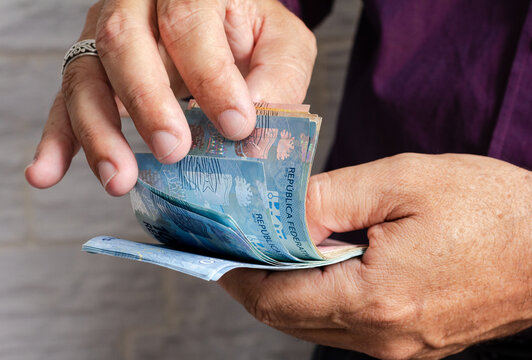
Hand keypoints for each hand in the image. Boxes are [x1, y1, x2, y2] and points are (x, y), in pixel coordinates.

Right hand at [25, 0, 315, 195]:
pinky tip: (47, 173)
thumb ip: (277, 75)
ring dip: (99, 132)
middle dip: (148, 102)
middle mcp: (139, 5)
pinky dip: (57, 140)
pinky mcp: (93, 68)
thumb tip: (255, 124)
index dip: (211, 77)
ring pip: (85, 75)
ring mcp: (106, 33)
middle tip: (174, 151)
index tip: (236, 126)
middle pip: (124, 42)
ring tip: (119, 178)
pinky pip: (65, 100)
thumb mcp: (280, 43)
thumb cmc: (250, 34)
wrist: (222, 21)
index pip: (189, 23)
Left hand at [219, 153, 531, 358]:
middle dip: (256, 282)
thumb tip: (280, 213)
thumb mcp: (400, 182)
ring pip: (314, 324)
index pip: (276, 299)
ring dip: (286, 290)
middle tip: (237, 247)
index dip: (238, 275)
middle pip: (289, 318)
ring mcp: (397, 346)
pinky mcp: (410, 343)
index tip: (216, 252)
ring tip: (270, 252)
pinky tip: (318, 267)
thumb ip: (329, 197)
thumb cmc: (488, 209)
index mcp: (375, 298)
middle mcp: (382, 336)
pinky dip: (319, 298)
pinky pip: (344, 325)